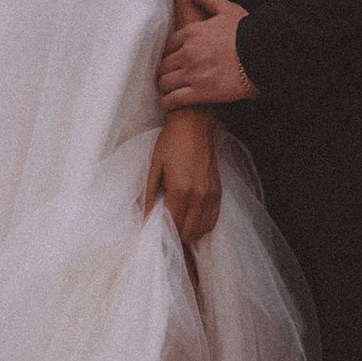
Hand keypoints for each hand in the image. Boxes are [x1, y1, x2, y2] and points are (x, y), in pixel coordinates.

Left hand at [142, 106, 222, 245]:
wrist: (194, 125)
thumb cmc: (171, 143)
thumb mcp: (154, 167)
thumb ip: (150, 195)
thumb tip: (143, 217)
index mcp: (181, 190)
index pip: (172, 224)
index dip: (162, 233)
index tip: (154, 235)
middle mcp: (199, 196)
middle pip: (187, 232)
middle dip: (174, 236)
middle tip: (163, 232)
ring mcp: (211, 194)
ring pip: (201, 230)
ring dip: (188, 234)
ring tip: (176, 229)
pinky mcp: (218, 191)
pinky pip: (213, 220)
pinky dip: (202, 227)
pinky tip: (192, 223)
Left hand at [158, 0, 256, 110]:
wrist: (263, 54)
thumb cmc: (248, 32)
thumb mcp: (227, 9)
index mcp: (192, 33)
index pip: (169, 45)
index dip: (170, 53)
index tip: (172, 60)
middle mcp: (187, 52)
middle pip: (164, 65)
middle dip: (166, 71)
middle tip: (169, 77)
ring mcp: (192, 73)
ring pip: (165, 82)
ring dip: (165, 87)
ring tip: (168, 91)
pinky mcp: (199, 92)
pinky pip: (174, 99)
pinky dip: (168, 102)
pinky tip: (169, 104)